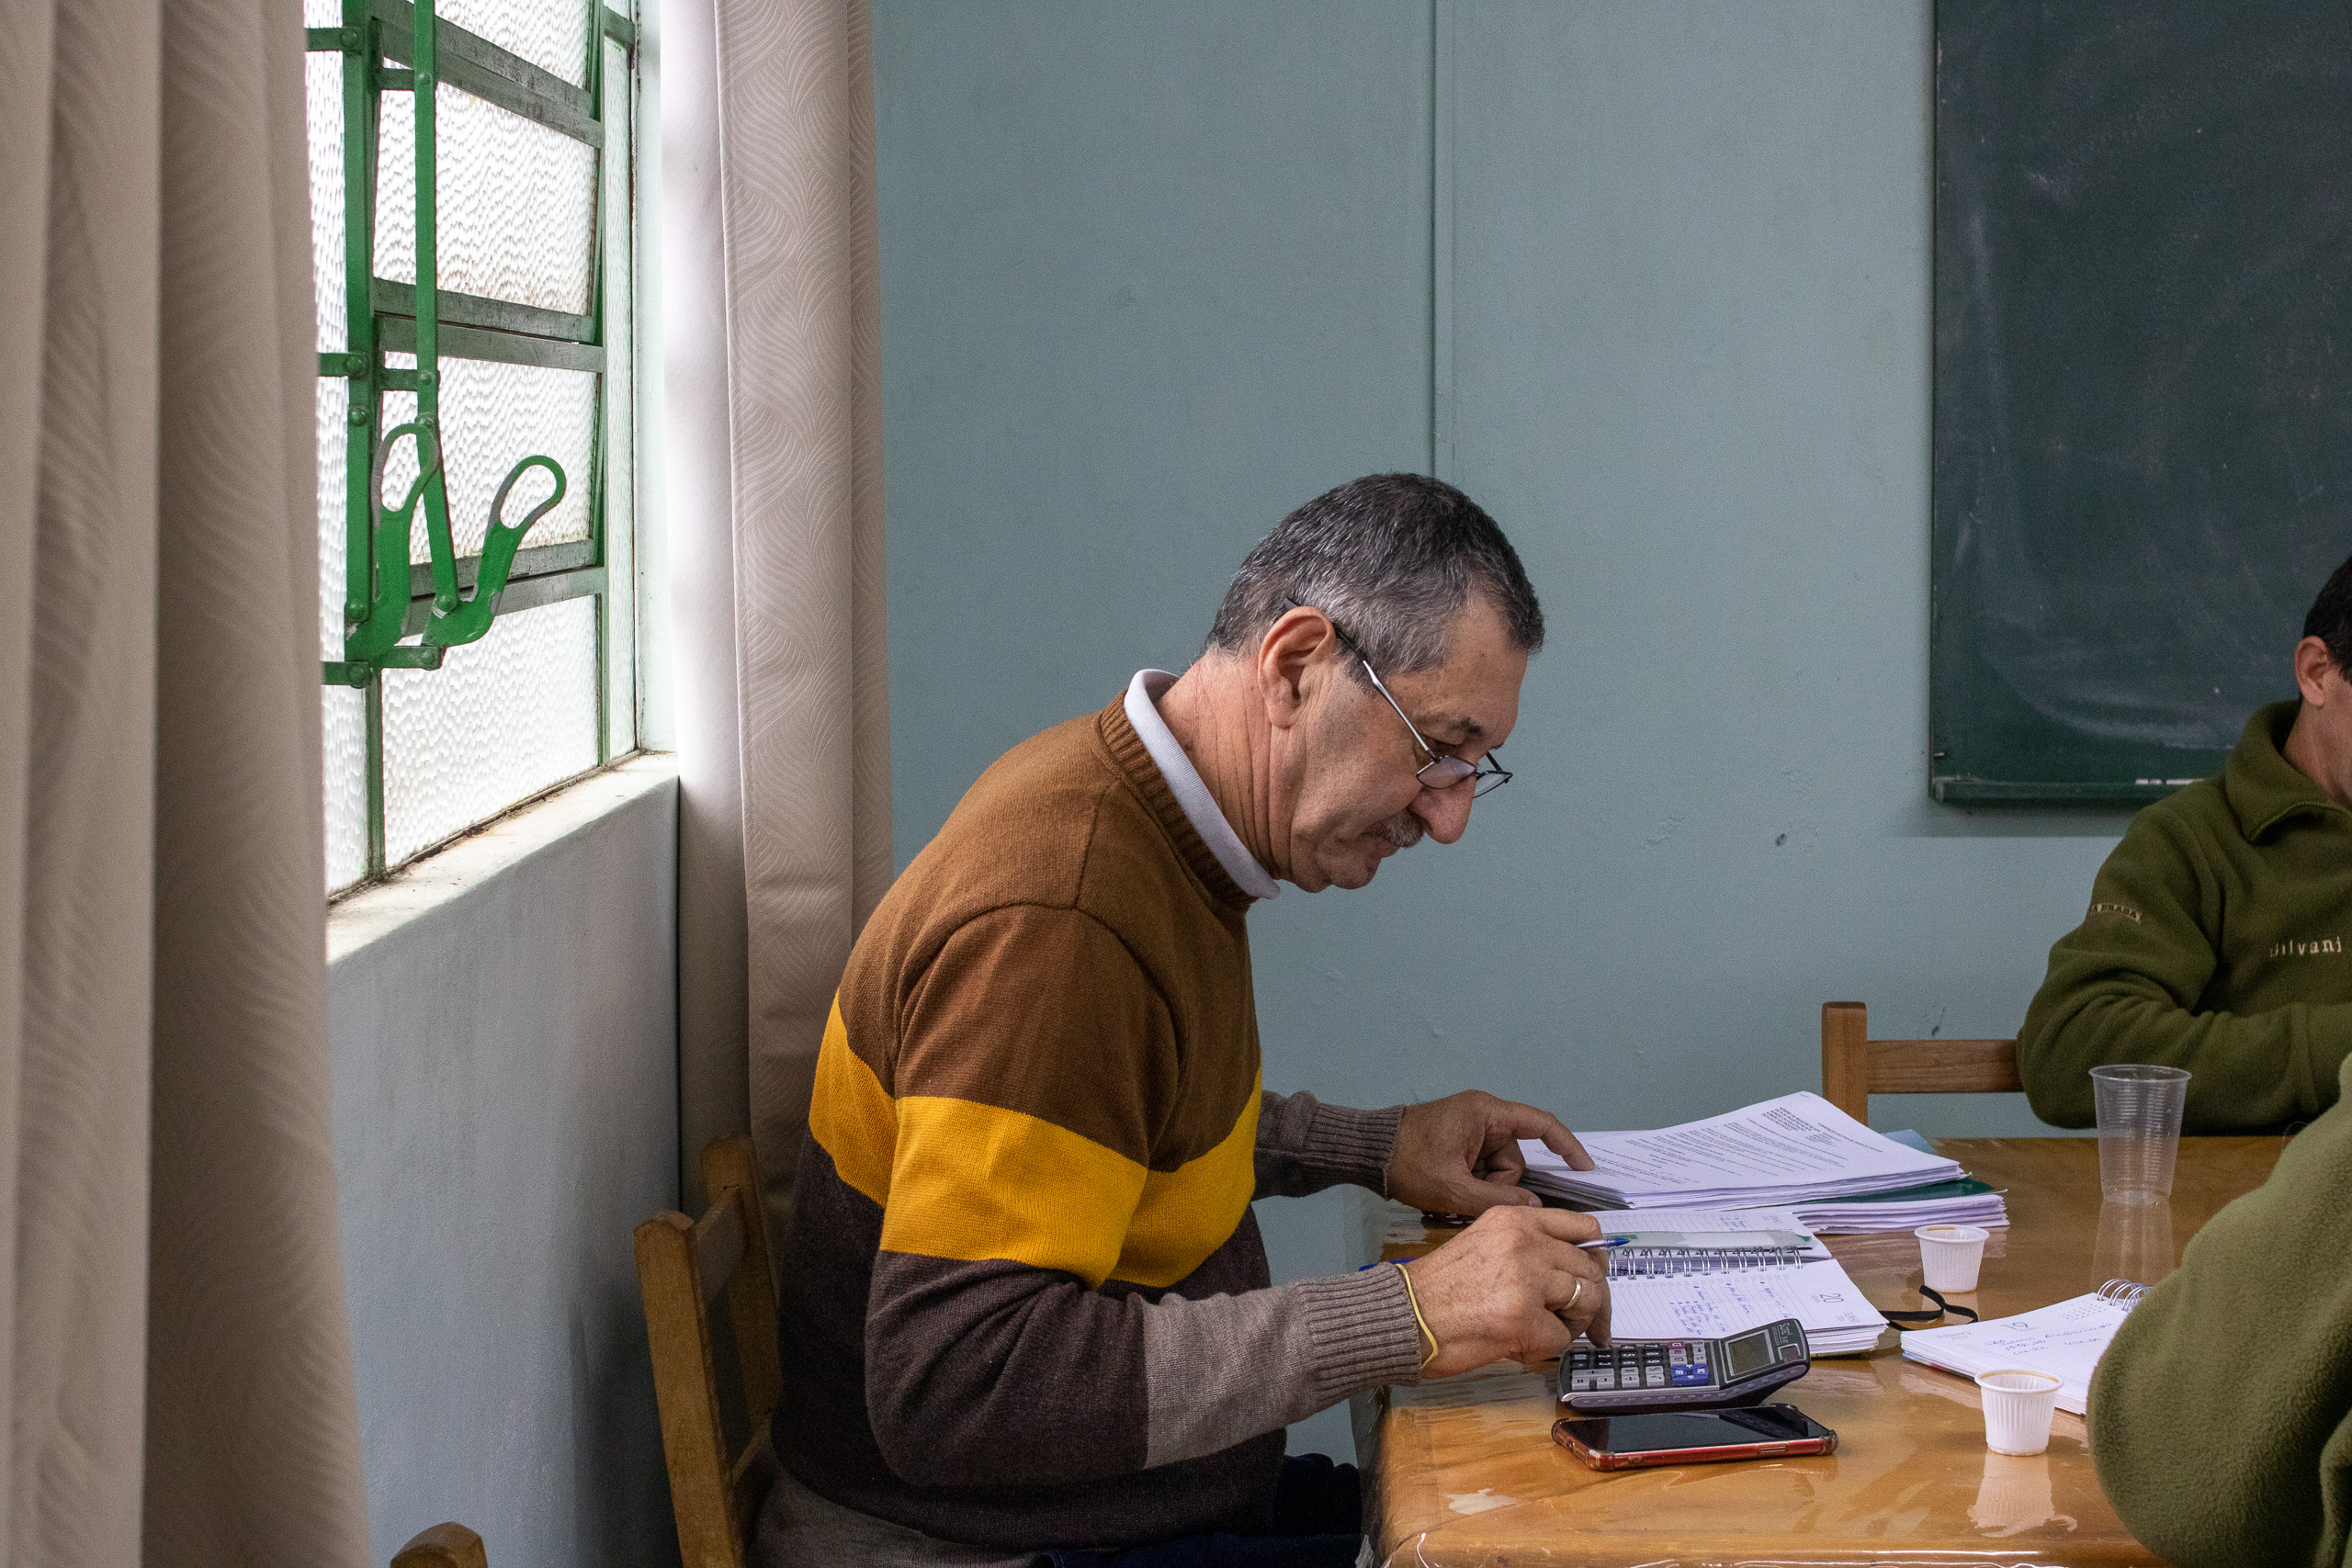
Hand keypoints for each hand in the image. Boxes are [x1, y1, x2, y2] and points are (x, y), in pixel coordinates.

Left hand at [1386, 1090, 1592, 1215]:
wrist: (1367, 1154)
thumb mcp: (1455, 1190)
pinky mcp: (1460, 1140)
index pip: (1541, 1124)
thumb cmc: (1409, 1164)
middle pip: (1514, 1157)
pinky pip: (1481, 1167)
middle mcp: (1484, 1115)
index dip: (1567, 1146)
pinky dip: (1471, 1183)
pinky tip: (1448, 1191)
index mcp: (1486, 1113)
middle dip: (1498, 1183)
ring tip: (1450, 1194)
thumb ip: (1500, 1199)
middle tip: (1466, 1195)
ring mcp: (1471, 1128)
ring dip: (1481, 1186)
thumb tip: (1535, 1207)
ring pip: (1497, 1168)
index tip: (1585, 1169)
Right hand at [1400, 1206, 1611, 1376]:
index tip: (1594, 1277)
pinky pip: (1563, 1337)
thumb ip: (1527, 1248)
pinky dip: (1548, 1347)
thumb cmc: (1438, 1288)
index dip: (1594, 1258)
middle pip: (1590, 1269)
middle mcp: (1524, 1241)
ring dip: (1572, 1324)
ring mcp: (1525, 1278)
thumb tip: (1577, 1271)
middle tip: (1582, 1323)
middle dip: (1592, 1300)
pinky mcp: (1524, 1317)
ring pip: (1586, 1301)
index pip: (1584, 1228)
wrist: (1404, 1316)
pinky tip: (1521, 1345)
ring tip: (1543, 1332)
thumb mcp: (1483, 1244)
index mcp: (1513, 1219)